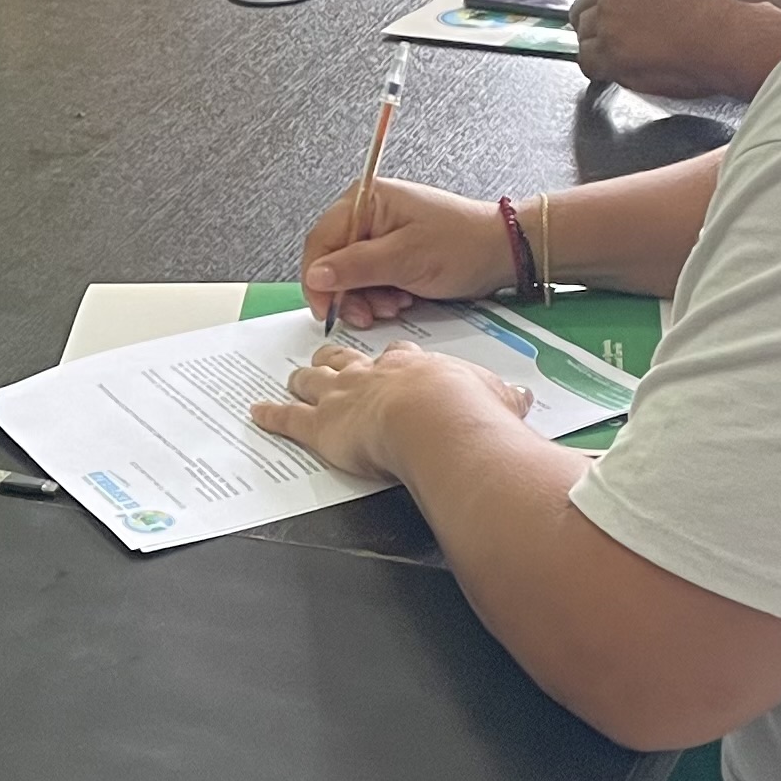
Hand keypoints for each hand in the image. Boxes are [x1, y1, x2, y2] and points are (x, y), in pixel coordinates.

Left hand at [248, 342, 533, 476]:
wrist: (437, 419)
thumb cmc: (466, 410)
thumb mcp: (497, 397)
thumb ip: (504, 397)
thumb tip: (522, 398)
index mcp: (413, 367)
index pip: (397, 355)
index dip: (391, 358)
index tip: (389, 357)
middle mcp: (373, 375)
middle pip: (347, 359)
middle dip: (337, 358)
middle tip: (329, 355)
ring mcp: (343, 397)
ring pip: (314, 381)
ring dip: (302, 381)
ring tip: (293, 377)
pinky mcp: (320, 425)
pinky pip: (289, 418)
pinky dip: (271, 416)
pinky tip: (258, 413)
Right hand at [300, 179, 514, 328]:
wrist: (503, 252)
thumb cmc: (464, 245)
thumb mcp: (406, 258)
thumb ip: (356, 266)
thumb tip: (316, 276)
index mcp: (367, 200)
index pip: (321, 241)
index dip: (318, 279)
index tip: (326, 309)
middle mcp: (370, 213)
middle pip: (334, 260)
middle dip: (349, 292)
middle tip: (367, 313)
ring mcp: (381, 233)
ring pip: (351, 275)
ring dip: (367, 298)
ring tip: (393, 305)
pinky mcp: (393, 252)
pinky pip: (371, 279)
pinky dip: (381, 295)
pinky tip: (401, 300)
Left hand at [569, 0, 780, 100]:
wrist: (738, 36)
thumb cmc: (729, 5)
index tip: (615, 4)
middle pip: (585, 0)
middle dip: (598, 17)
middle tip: (619, 33)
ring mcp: (608, 14)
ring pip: (584, 31)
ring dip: (600, 43)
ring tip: (628, 53)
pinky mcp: (609, 48)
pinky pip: (587, 61)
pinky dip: (599, 68)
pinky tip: (620, 69)